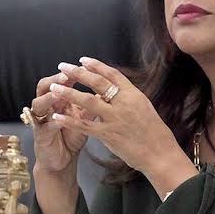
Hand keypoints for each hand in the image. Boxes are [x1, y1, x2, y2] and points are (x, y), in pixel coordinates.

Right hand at [30, 70, 90, 174]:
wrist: (62, 159)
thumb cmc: (73, 135)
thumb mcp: (84, 118)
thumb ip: (92, 104)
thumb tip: (108, 90)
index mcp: (58, 99)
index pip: (60, 80)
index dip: (70, 73)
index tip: (83, 66)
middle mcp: (47, 106)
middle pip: (44, 86)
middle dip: (54, 80)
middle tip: (65, 76)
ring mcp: (41, 120)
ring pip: (39, 104)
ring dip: (49, 98)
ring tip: (58, 94)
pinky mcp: (40, 135)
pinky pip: (44, 126)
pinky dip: (51, 122)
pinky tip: (58, 120)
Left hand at [51, 57, 191, 179]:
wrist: (160, 153)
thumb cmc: (154, 132)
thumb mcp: (143, 108)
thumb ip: (127, 98)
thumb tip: (114, 89)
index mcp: (133, 95)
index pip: (112, 74)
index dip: (96, 65)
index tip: (83, 60)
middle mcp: (124, 103)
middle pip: (97, 83)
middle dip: (78, 73)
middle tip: (63, 66)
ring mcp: (116, 119)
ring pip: (88, 101)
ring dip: (69, 93)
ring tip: (54, 87)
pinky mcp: (108, 135)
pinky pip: (85, 125)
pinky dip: (69, 120)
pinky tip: (57, 116)